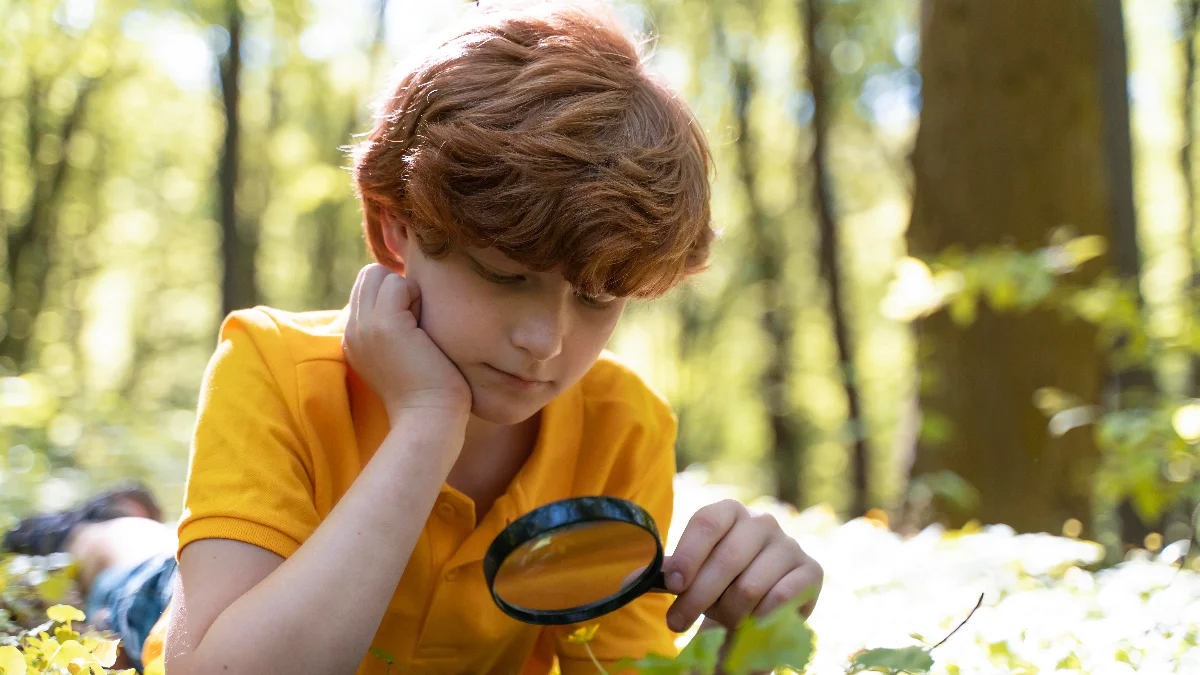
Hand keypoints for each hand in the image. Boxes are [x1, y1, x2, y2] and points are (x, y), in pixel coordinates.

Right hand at [343, 264, 471, 422]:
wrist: (430, 419)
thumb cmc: (430, 391)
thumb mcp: (404, 352)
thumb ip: (397, 324)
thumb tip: (408, 289)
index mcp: (354, 339)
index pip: (367, 288)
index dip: (395, 296)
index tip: (412, 328)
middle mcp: (352, 331)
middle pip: (370, 276)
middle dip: (398, 289)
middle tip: (417, 325)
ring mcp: (363, 327)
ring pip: (380, 275)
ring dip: (408, 293)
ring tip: (419, 330)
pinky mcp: (382, 324)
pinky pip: (397, 282)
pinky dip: (417, 297)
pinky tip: (424, 330)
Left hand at [661, 499, 822, 632]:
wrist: (765, 597)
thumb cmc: (720, 579)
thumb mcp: (692, 572)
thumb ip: (665, 574)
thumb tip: (627, 583)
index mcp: (729, 511)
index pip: (706, 523)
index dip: (688, 554)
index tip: (674, 584)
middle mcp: (762, 521)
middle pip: (726, 559)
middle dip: (697, 597)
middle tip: (676, 623)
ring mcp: (789, 545)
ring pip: (750, 586)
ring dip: (728, 614)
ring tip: (719, 621)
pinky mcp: (811, 571)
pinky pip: (780, 600)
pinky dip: (758, 618)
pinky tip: (748, 623)